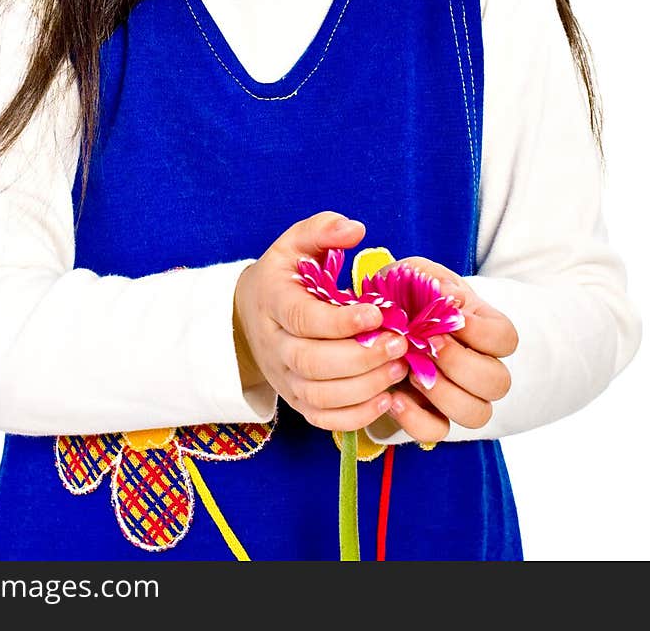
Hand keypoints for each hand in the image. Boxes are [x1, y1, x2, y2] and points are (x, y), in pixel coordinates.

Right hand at [233, 212, 412, 431]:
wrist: (250, 315)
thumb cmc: (285, 276)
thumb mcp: (296, 244)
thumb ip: (322, 229)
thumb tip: (355, 229)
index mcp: (273, 302)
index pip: (302, 318)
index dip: (340, 321)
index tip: (377, 312)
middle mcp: (275, 345)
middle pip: (311, 362)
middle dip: (360, 357)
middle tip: (398, 343)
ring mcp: (285, 377)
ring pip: (319, 395)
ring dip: (363, 387)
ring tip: (398, 367)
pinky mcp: (297, 400)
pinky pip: (324, 419)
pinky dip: (356, 416)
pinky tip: (386, 397)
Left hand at [368, 257, 517, 443]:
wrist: (373, 322)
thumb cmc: (404, 294)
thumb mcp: (415, 275)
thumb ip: (432, 280)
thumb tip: (451, 296)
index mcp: (482, 329)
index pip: (507, 339)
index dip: (482, 333)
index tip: (451, 317)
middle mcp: (479, 367)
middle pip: (498, 382)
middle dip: (462, 364)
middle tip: (429, 345)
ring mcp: (458, 395)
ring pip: (477, 414)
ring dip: (445, 394)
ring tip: (412, 372)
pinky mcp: (432, 416)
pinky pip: (437, 432)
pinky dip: (416, 420)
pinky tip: (395, 398)